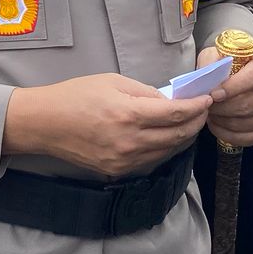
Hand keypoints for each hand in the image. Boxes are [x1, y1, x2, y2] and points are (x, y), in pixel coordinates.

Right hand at [3, 73, 211, 177]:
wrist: (45, 124)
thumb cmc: (75, 96)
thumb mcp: (112, 82)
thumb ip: (144, 92)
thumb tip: (169, 100)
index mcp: (129, 115)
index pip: (177, 114)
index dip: (197, 106)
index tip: (207, 98)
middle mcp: (131, 142)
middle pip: (178, 135)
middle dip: (196, 122)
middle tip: (203, 110)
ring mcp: (125, 161)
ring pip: (168, 151)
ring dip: (183, 137)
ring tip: (189, 122)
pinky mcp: (119, 171)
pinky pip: (152, 160)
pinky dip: (165, 148)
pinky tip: (167, 137)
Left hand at [198, 46, 252, 148]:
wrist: (241, 77)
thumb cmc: (229, 65)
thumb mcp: (218, 54)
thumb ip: (212, 62)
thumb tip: (206, 78)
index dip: (233, 88)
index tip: (214, 94)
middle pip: (250, 104)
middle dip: (223, 108)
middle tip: (206, 105)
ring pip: (247, 122)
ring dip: (223, 121)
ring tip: (210, 113)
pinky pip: (248, 138)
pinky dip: (228, 134)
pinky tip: (217, 125)